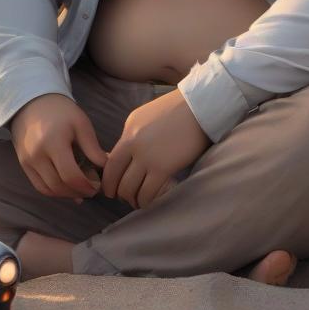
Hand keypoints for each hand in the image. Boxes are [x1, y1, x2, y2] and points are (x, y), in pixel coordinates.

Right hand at [10, 93, 107, 203]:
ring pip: (48, 190)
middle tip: (92, 190)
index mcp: (53, 143)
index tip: (98, 186)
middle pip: (59, 186)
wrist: (32, 103)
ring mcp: (27, 162)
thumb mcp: (81, 124)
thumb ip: (92, 148)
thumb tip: (106, 168)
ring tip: (81, 190)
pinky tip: (67, 188)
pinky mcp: (23, 165)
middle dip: (78, 192)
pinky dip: (54, 191)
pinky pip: (39, 186)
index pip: (70, 175)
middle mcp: (37, 155)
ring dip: (66, 194)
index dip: (86, 186)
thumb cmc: (61, 111)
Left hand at [102, 88, 210, 209]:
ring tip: (139, 202)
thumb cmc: (178, 110)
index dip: (108, 180)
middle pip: (116, 178)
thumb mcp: (146, 117)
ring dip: (132, 199)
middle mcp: (133, 144)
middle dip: (118, 192)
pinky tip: (149, 201)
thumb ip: (134, 136)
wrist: (200, 107)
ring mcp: (147, 156)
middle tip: (125, 198)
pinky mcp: (163, 168)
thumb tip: (128, 157)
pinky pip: (147, 192)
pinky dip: (145, 201)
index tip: (110, 189)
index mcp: (129, 130)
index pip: (110, 162)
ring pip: (129, 188)